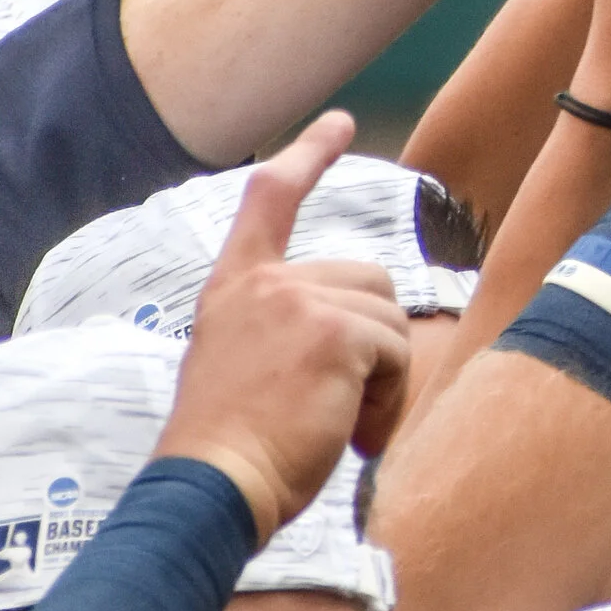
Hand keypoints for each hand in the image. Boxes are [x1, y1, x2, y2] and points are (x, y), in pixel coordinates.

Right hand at [157, 114, 412, 539]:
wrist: (212, 487)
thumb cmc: (229, 448)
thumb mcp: (239, 364)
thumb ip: (282, 329)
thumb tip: (354, 335)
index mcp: (234, 286)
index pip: (270, 198)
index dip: (308, 155)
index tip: (339, 123)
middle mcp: (265, 283)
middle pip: (369, 280)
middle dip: (373, 344)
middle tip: (338, 408)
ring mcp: (300, 303)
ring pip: (390, 320)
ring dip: (382, 380)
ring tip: (337, 425)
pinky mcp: (336, 334)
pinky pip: (398, 355)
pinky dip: (388, 402)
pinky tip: (351, 435)